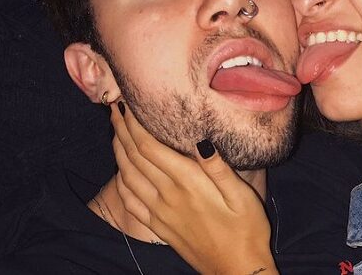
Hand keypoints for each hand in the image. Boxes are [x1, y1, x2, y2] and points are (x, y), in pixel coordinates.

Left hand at [109, 101, 277, 274]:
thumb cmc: (247, 230)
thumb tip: (201, 140)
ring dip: (118, 150)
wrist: (237, 271)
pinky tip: (120, 170)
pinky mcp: (158, 226)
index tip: (127, 103)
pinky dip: (120, 180)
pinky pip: (130, 200)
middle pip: (134, 156)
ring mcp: (159, 212)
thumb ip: (219, 168)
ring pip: (127, 175)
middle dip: (122, 129)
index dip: (134, 123)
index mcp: (188, 183)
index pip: (150, 146)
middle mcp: (167, 195)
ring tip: (115, 130)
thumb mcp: (242, 196)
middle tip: (114, 107)